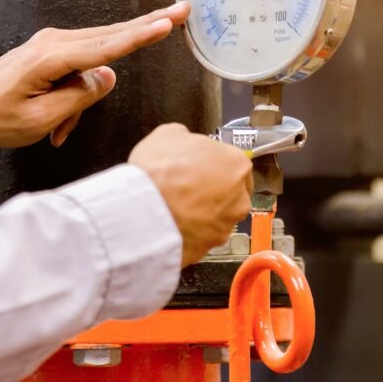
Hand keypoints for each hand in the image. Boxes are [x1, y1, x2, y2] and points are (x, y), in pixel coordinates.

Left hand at [0, 2, 191, 147]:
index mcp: (53, 57)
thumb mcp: (39, 120)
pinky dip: (74, 98)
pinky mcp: (49, 53)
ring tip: (59, 129)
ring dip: (85, 98)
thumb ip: (79, 97)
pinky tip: (57, 123)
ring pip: (93, 62)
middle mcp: (55, 42)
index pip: (108, 46)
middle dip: (146, 27)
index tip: (168, 22)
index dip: (142, 35)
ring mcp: (52, 45)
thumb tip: (108, 76)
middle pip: (111, 36)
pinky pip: (78, 70)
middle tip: (182, 11)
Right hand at [129, 124, 252, 266]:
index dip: (213, 163)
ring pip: (218, 217)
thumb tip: (184, 140)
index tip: (200, 166)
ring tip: (176, 206)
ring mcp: (225, 225)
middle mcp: (238, 197)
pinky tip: (172, 223)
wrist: (144, 210)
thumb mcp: (167, 135)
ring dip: (202, 212)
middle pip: (231, 192)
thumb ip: (186, 138)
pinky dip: (190, 232)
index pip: (233, 162)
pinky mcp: (209, 247)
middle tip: (188, 186)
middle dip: (213, 190)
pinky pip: (201, 237)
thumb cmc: (159, 172)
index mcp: (235, 164)